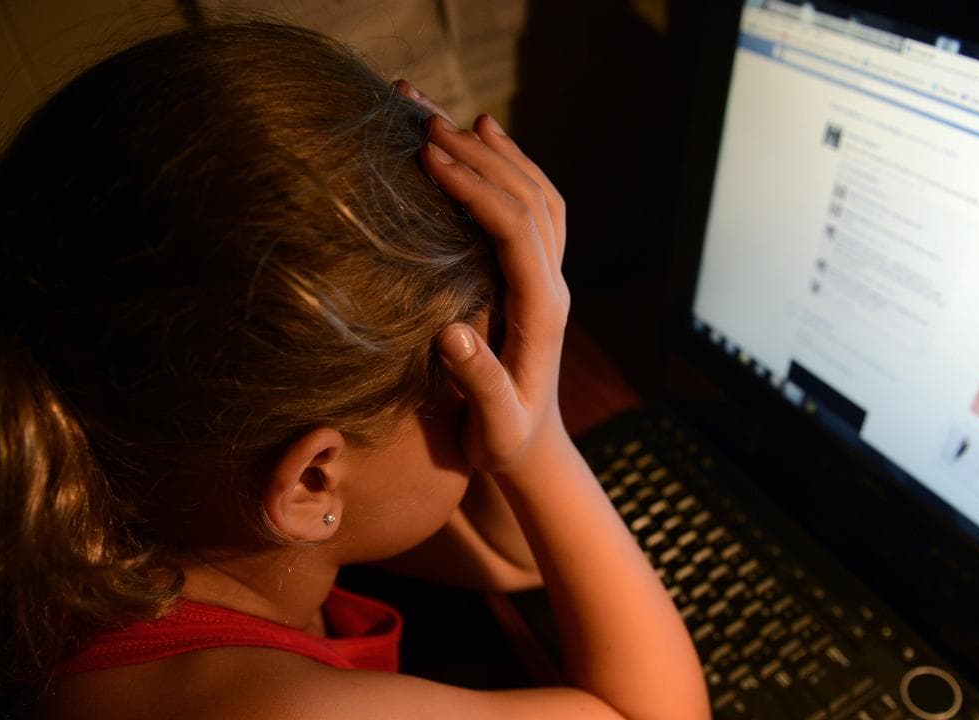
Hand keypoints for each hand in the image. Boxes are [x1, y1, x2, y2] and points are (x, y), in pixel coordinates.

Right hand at [402, 87, 568, 478]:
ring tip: (455, 118)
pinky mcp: (537, 280)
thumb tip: (452, 335)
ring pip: (537, 196)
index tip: (428, 157)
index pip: (514, 228)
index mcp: (542, 309)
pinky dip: (514, 172)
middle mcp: (552, 284)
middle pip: (527, 198)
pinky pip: (537, 212)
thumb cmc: (505, 443)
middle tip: (426, 119)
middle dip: (479, 155)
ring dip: (498, 154)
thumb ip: (480, 384)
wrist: (533, 454)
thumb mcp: (493, 426)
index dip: (474, 188)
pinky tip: (489, 150)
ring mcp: (549, 278)